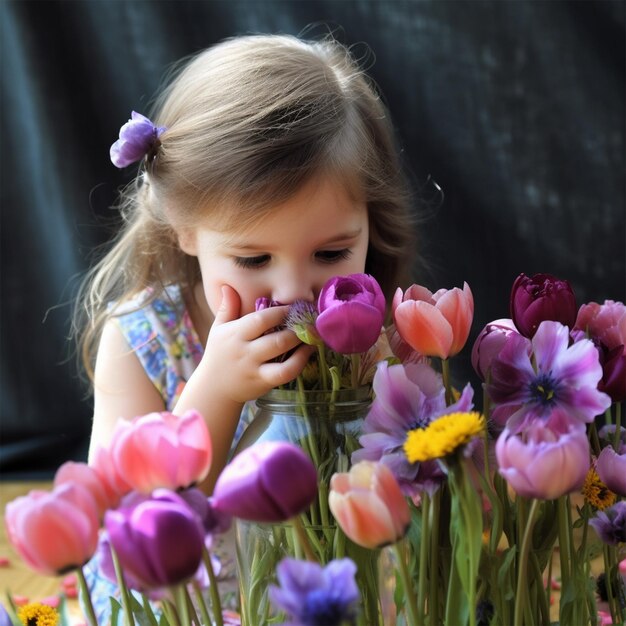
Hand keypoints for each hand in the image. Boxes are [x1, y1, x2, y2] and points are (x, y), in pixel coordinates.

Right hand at [199, 285, 312, 403]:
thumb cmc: (219, 354)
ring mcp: (254, 368)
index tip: (294, 307)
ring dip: (301, 343)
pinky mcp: (263, 382)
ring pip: (282, 353)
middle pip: (275, 337)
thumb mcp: (219, 329)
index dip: (280, 312)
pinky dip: (300, 361)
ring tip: (312, 334)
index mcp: (235, 334)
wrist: (214, 389)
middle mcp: (244, 351)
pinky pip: (285, 372)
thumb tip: (227, 286)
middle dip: (296, 328)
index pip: (260, 320)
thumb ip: (227, 308)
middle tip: (310, 320)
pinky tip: (308, 352)